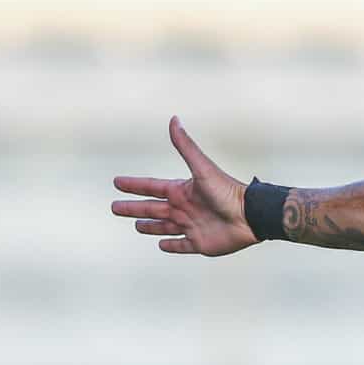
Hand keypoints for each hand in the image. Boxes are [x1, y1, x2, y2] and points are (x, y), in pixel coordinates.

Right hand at [110, 116, 259, 255]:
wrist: (249, 216)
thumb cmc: (226, 192)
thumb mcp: (202, 168)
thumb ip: (186, 146)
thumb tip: (174, 119)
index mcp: (182, 191)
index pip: (152, 187)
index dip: (134, 185)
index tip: (117, 182)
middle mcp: (185, 208)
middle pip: (152, 209)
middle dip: (133, 208)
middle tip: (114, 208)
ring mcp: (191, 226)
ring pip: (164, 227)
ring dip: (150, 226)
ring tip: (136, 226)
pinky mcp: (200, 244)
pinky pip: (182, 246)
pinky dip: (171, 246)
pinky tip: (161, 245)